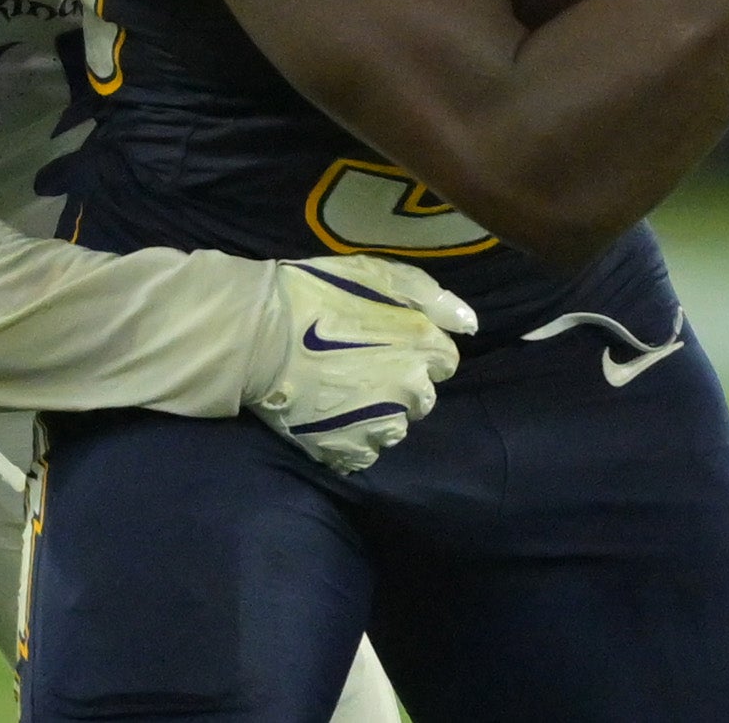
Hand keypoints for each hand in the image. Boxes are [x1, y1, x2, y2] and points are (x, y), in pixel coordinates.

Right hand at [246, 255, 475, 474]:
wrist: (258, 334)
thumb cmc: (317, 293)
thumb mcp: (378, 275)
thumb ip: (431, 297)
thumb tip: (471, 323)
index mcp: (422, 346)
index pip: (444, 360)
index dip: (417, 350)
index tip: (386, 342)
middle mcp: (410, 391)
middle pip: (422, 397)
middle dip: (401, 385)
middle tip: (360, 366)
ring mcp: (379, 425)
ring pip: (395, 428)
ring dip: (378, 414)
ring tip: (341, 394)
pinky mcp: (347, 450)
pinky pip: (365, 454)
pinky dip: (352, 440)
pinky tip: (330, 419)